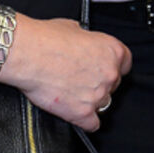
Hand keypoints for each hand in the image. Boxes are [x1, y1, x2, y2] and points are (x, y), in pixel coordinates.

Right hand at [3, 15, 131, 132]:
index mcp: (111, 51)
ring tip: (75, 94)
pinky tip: (78, 115)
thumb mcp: (74, 28)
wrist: (28, 55)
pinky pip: (92, 124)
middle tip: (82, 79)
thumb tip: (83, 42)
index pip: (125, 63)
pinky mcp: (82, 112)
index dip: (114, 66)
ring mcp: (97, 95)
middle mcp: (109, 73)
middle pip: (114, 84)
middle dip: (100, 82)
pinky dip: (86, 122)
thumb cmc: (46, 39)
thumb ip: (87, 39)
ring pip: (103, 103)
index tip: (106, 69)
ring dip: (92, 101)